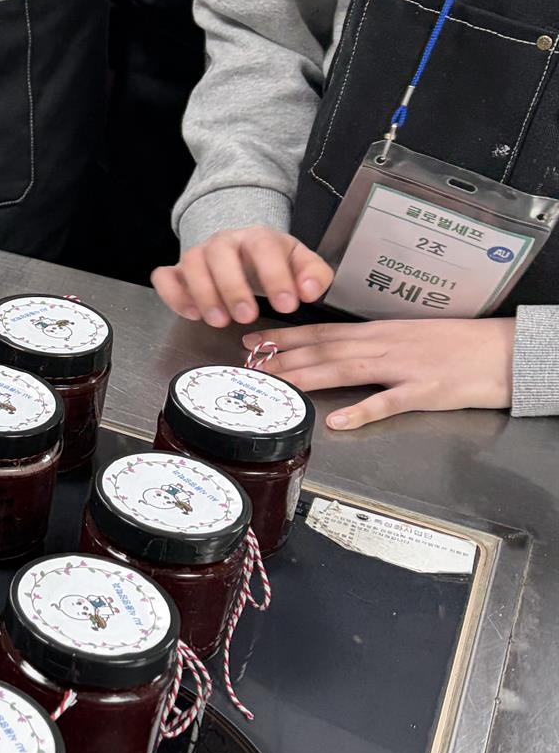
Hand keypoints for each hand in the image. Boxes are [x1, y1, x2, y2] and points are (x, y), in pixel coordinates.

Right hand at [152, 227, 334, 326]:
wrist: (242, 250)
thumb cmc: (271, 261)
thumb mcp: (300, 263)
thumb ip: (314, 275)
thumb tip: (308, 291)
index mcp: (257, 237)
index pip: (264, 247)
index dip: (275, 276)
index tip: (287, 306)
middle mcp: (224, 241)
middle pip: (221, 253)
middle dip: (233, 287)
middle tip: (247, 317)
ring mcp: (197, 254)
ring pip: (191, 263)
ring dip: (203, 294)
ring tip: (219, 321)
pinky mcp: (177, 271)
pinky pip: (164, 277)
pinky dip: (172, 294)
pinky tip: (191, 313)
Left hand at [249, 318, 513, 429]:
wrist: (505, 351)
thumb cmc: (458, 346)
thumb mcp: (408, 337)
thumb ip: (372, 345)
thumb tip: (337, 352)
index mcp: (379, 333)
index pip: (322, 332)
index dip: (285, 336)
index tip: (252, 340)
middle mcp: (385, 345)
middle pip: (325, 349)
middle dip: (283, 356)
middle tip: (247, 363)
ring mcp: (404, 368)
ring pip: (346, 369)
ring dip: (308, 377)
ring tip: (277, 384)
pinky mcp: (425, 391)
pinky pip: (388, 402)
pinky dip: (362, 411)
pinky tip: (337, 420)